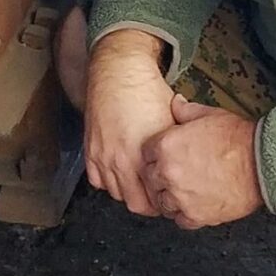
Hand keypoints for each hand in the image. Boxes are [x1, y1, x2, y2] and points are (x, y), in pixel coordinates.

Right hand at [84, 30, 175, 216]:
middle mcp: (119, 160)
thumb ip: (175, 150)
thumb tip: (185, 166)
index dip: (166, 202)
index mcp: (143, 156)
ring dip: (128, 192)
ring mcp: (102, 156)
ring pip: (115, 194)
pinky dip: (109, 181)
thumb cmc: (148, 92)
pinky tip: (120, 173)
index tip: (171, 196)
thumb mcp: (172, 122)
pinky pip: (97, 180)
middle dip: (149, 203)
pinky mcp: (90, 149)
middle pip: (135, 204)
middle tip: (159, 196)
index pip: (155, 199)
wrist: (120, 71)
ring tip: (141, 185)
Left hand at [142, 95, 263, 229]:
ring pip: (162, 201)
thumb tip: (176, 103)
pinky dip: (184, 214)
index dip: (155, 154)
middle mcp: (169, 173)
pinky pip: (179, 220)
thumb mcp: (209, 114)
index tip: (162, 156)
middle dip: (159, 176)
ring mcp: (181, 197)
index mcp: (167, 146)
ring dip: (169, 196)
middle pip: (150, 179)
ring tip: (183, 190)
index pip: (145, 154)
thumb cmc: (238, 139)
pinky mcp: (196, 216)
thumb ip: (186, 110)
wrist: (262, 163)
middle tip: (173, 174)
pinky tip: (193, 204)